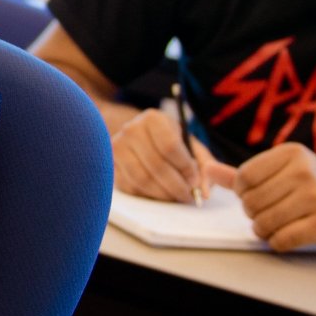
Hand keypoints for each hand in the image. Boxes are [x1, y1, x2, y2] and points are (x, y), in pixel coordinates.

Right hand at [110, 107, 235, 200]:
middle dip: (176, 186)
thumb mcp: (188, 143)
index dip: (185, 168)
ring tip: (176, 196)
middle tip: (188, 196)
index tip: (195, 180)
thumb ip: (204, 165)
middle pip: (156, 166)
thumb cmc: (168, 140)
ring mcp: (117, 147)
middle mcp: (131, 130)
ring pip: (142, 179)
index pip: (170, 146)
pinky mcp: (110, 166)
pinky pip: (131, 187)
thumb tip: (206, 193)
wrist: (136, 135)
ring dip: (163, 194)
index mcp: (153, 119)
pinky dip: (149, 196)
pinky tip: (160, 193)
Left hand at [234, 142, 315, 250]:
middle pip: (251, 202)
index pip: (244, 177)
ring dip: (264, 230)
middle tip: (271, 212)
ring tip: (278, 224)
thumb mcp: (284, 170)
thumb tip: (208, 169)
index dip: (244, 192)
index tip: (257, 195)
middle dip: (255, 213)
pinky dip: (278, 242)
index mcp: (292, 153)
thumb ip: (245, 173)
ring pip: (263, 223)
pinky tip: (290, 234)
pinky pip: (281, 240)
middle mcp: (305, 172)